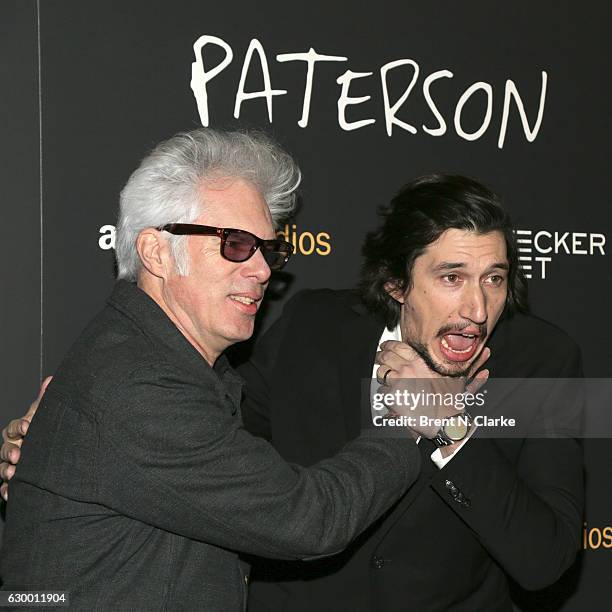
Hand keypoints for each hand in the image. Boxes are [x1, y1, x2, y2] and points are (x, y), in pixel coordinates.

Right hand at [0, 376, 50, 500]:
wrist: (51, 451)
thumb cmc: (44, 430)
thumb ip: (45, 401)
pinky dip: (7, 490)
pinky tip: (11, 492)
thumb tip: (51, 380)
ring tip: (13, 473)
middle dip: (9, 451)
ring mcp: (10, 464)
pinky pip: (5, 487)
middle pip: (4, 448)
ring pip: (2, 468)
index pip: (13, 427)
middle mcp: (12, 447)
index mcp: (19, 431)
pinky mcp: (13, 480)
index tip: (27, 426)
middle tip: (17, 455)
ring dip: (5, 471)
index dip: (19, 426)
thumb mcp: (45, 416)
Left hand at [375, 342, 489, 437]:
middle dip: (380, 357)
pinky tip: (391, 396)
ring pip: (380, 373)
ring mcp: (398, 382)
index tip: (386, 347)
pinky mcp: (392, 397)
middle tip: (379, 359)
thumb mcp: (459, 380)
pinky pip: (382, 391)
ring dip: (382, 376)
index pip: (397, 346)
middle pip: (384, 356)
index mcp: (420, 362)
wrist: (444, 424)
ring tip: (386, 379)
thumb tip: (487, 352)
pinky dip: (384, 393)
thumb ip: (470, 365)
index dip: (389, 345)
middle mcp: (407, 369)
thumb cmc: (450, 404)